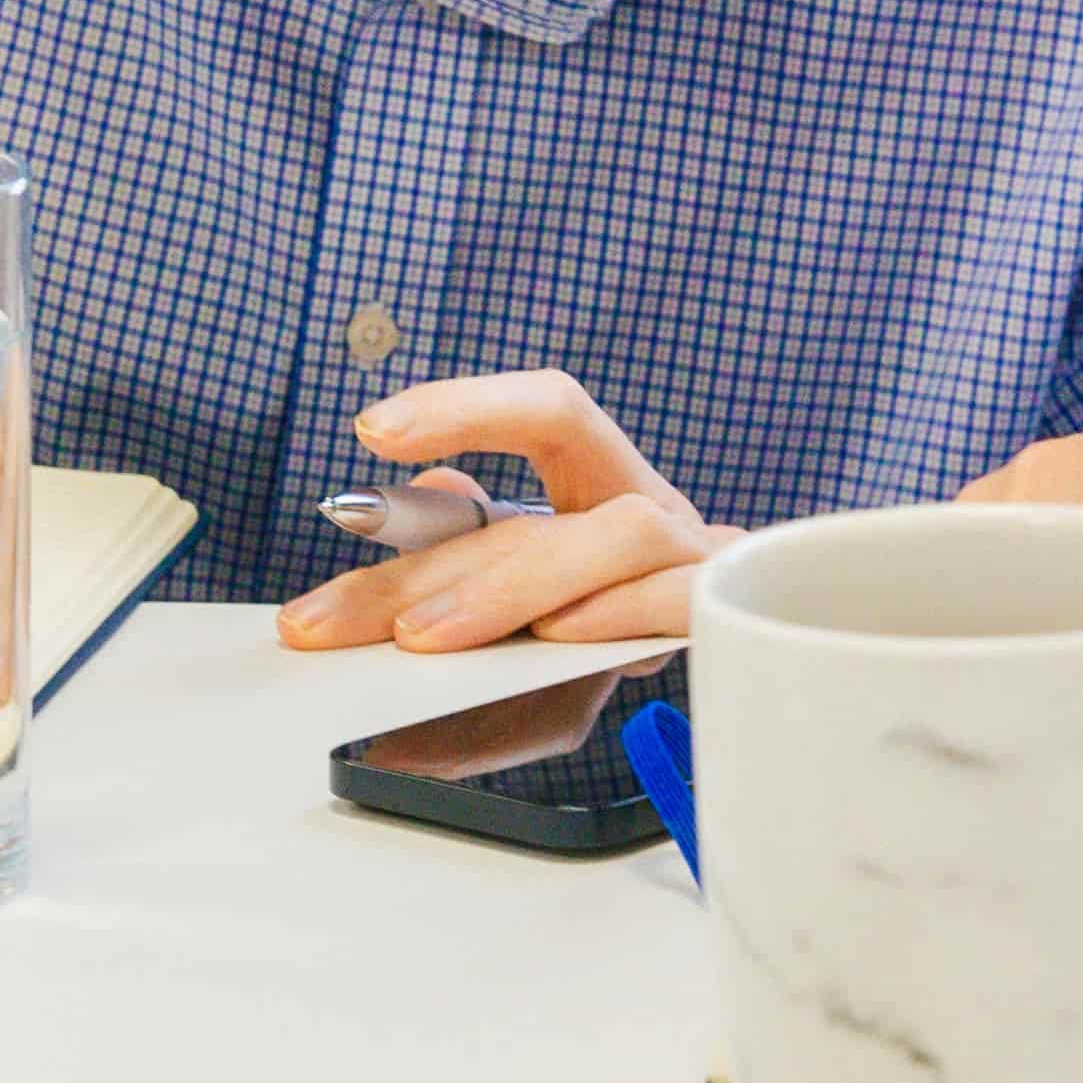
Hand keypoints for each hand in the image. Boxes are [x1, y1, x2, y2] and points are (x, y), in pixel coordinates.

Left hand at [277, 370, 719, 659]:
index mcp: (603, 487)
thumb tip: (400, 509)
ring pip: (625, 532)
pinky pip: (683, 601)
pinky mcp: (734, 621)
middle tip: (322, 620)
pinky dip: (620, 614)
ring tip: (426, 639)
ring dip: (517, 586)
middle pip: (538, 510)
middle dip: (416, 571)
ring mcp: (703, 565)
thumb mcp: (527, 596)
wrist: (760, 677)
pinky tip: (557, 637)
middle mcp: (657, 512)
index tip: (371, 433)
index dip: (466, 405)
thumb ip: (466, 552)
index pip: (549, 412)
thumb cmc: (620, 635)